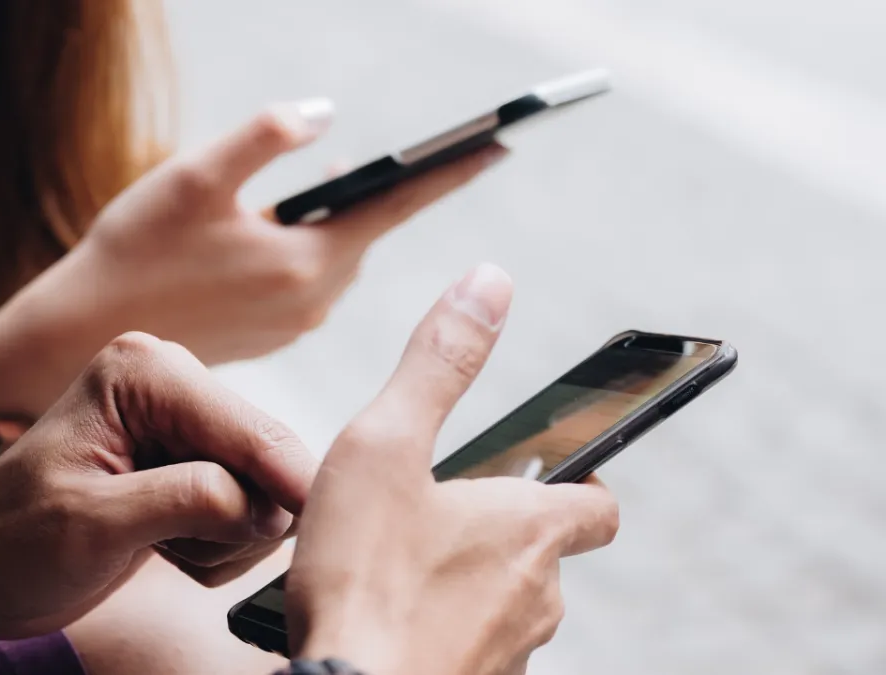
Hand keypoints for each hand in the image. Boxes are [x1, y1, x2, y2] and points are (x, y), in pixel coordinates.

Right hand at [0, 99, 507, 416]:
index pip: (394, 207)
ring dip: (336, 217)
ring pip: (336, 254)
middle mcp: (310, 300)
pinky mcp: (273, 332)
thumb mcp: (196, 177)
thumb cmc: (135, 250)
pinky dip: (309, 245)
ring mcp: (293, 322)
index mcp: (304, 262)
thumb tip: (325, 115)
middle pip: (366, 230)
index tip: (500, 143)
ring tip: (335, 181)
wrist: (87, 333)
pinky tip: (283, 226)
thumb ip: (265, 138)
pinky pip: (310, 277)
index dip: (448, 171)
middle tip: (416, 152)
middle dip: (382, 190)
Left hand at [0, 333, 317, 662]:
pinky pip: (248, 511)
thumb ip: (187, 502)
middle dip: (236, 518)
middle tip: (174, 550)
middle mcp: (171, 385)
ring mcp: (184, 426)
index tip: (310, 523)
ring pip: (264, 491)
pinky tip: (164, 547)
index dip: (283, 479)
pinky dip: (218, 545)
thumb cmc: (9, 542)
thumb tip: (268, 506)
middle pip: (265, 457)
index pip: (244, 428)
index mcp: (143, 372)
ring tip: (157, 547)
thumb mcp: (92, 523)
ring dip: (225, 539)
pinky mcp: (191, 464)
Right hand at [287, 264, 619, 674]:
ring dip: (467, 585)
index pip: (597, 502)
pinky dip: (442, 632)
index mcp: (528, 529)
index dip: (580, 481)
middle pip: (544, 554)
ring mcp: (510, 655)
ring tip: (397, 570)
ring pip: (506, 608)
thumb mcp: (385, 446)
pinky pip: (470, 653)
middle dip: (499, 533)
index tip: (553, 471)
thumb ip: (437, 363)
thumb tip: (489, 283)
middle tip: (433, 516)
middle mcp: (537, 597)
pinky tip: (387, 621)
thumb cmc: (363, 580)